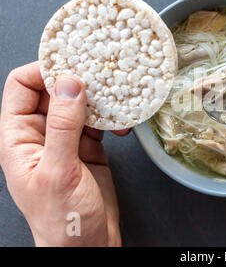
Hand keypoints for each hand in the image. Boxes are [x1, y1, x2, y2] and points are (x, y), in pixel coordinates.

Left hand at [0, 62, 129, 245]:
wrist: (88, 245)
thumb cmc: (62, 219)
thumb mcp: (59, 172)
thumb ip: (63, 127)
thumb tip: (68, 84)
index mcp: (19, 138)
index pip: (22, 88)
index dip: (42, 71)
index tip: (71, 64)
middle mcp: (41, 134)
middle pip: (54, 91)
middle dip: (78, 80)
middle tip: (102, 73)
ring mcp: (66, 139)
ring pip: (80, 103)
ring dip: (100, 98)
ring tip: (118, 98)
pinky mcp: (89, 146)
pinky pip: (99, 120)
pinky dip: (112, 116)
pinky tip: (122, 122)